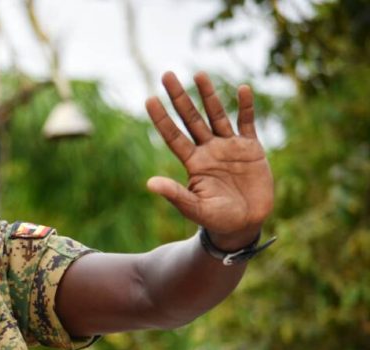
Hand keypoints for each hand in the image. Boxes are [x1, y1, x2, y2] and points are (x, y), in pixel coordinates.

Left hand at [146, 72, 273, 249]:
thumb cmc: (216, 219)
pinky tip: (242, 89)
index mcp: (193, 162)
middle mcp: (208, 150)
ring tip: (198, 74)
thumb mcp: (194, 207)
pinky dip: (246, 107)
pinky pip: (247, 123)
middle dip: (179, 97)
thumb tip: (149, 184)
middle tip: (166, 74)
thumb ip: (174, 194)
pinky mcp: (251, 148)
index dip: (162, 118)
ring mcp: (229, 147)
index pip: (173, 136)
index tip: (149, 99)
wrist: (244, 224)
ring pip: (217, 115)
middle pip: (191, 118)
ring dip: (208, 95)